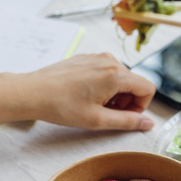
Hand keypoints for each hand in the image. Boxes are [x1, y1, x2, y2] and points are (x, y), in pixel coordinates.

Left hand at [0, 53, 155, 130]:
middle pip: (134, 83)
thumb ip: (127, 121)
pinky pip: (105, 72)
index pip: (148, 89)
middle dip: (126, 101)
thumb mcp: (97, 120)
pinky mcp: (86, 59)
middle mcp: (109, 61)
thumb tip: (148, 123)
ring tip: (93, 107)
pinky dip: (102, 86)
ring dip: (114, 95)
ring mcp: (96, 57)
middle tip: (106, 115)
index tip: (124, 117)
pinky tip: (85, 97)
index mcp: (116, 74)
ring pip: (120, 78)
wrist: (32, 92)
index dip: (141, 107)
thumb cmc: (61, 106)